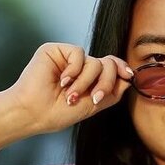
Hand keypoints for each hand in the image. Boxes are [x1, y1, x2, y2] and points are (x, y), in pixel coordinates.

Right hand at [5, 42, 133, 135]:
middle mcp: (80, 67)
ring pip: (95, 61)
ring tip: (71, 95)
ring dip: (86, 83)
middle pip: (108, 64)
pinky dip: (75, 70)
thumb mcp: (94, 105)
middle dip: (105, 83)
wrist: (35, 113)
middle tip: (94, 98)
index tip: (129, 75)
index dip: (121, 69)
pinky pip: (79, 54)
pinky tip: (63, 81)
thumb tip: (129, 77)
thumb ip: (112, 91)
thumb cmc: (59, 113)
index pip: (111, 67)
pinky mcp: (56, 50)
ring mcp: (68, 59)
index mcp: (89, 79)